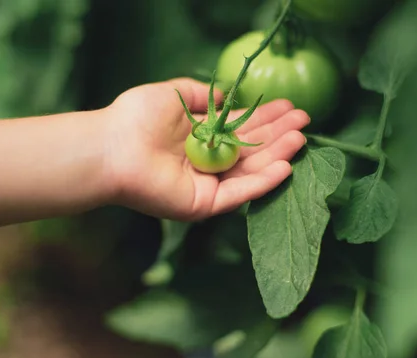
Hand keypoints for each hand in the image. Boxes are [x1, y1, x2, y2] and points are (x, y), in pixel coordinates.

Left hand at [100, 78, 309, 220]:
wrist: (112, 147)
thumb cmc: (135, 119)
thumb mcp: (173, 94)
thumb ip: (202, 94)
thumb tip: (228, 94)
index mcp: (201, 138)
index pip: (241, 129)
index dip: (265, 118)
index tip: (289, 106)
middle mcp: (208, 162)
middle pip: (251, 150)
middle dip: (278, 135)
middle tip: (304, 121)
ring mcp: (207, 184)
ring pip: (250, 171)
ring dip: (277, 156)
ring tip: (301, 139)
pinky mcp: (204, 203)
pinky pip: (239, 194)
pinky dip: (262, 182)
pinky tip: (285, 166)